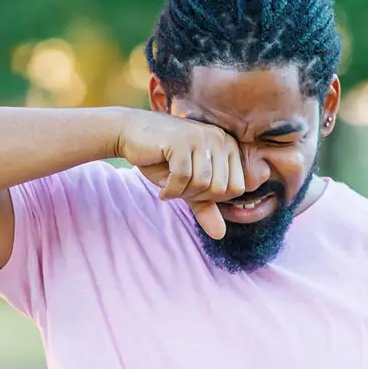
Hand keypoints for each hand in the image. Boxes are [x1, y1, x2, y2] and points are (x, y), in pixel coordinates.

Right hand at [115, 109, 244, 238]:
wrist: (130, 134)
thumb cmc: (161, 159)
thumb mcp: (187, 185)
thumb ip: (205, 206)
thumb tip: (220, 234)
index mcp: (229, 147)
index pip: (236, 188)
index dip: (212, 197)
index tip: (192, 188)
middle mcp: (220, 139)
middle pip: (221, 189)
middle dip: (196, 195)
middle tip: (179, 186)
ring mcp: (201, 137)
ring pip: (203, 184)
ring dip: (182, 192)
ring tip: (169, 183)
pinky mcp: (181, 141)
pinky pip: (183, 178)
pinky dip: (170, 189)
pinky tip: (162, 185)